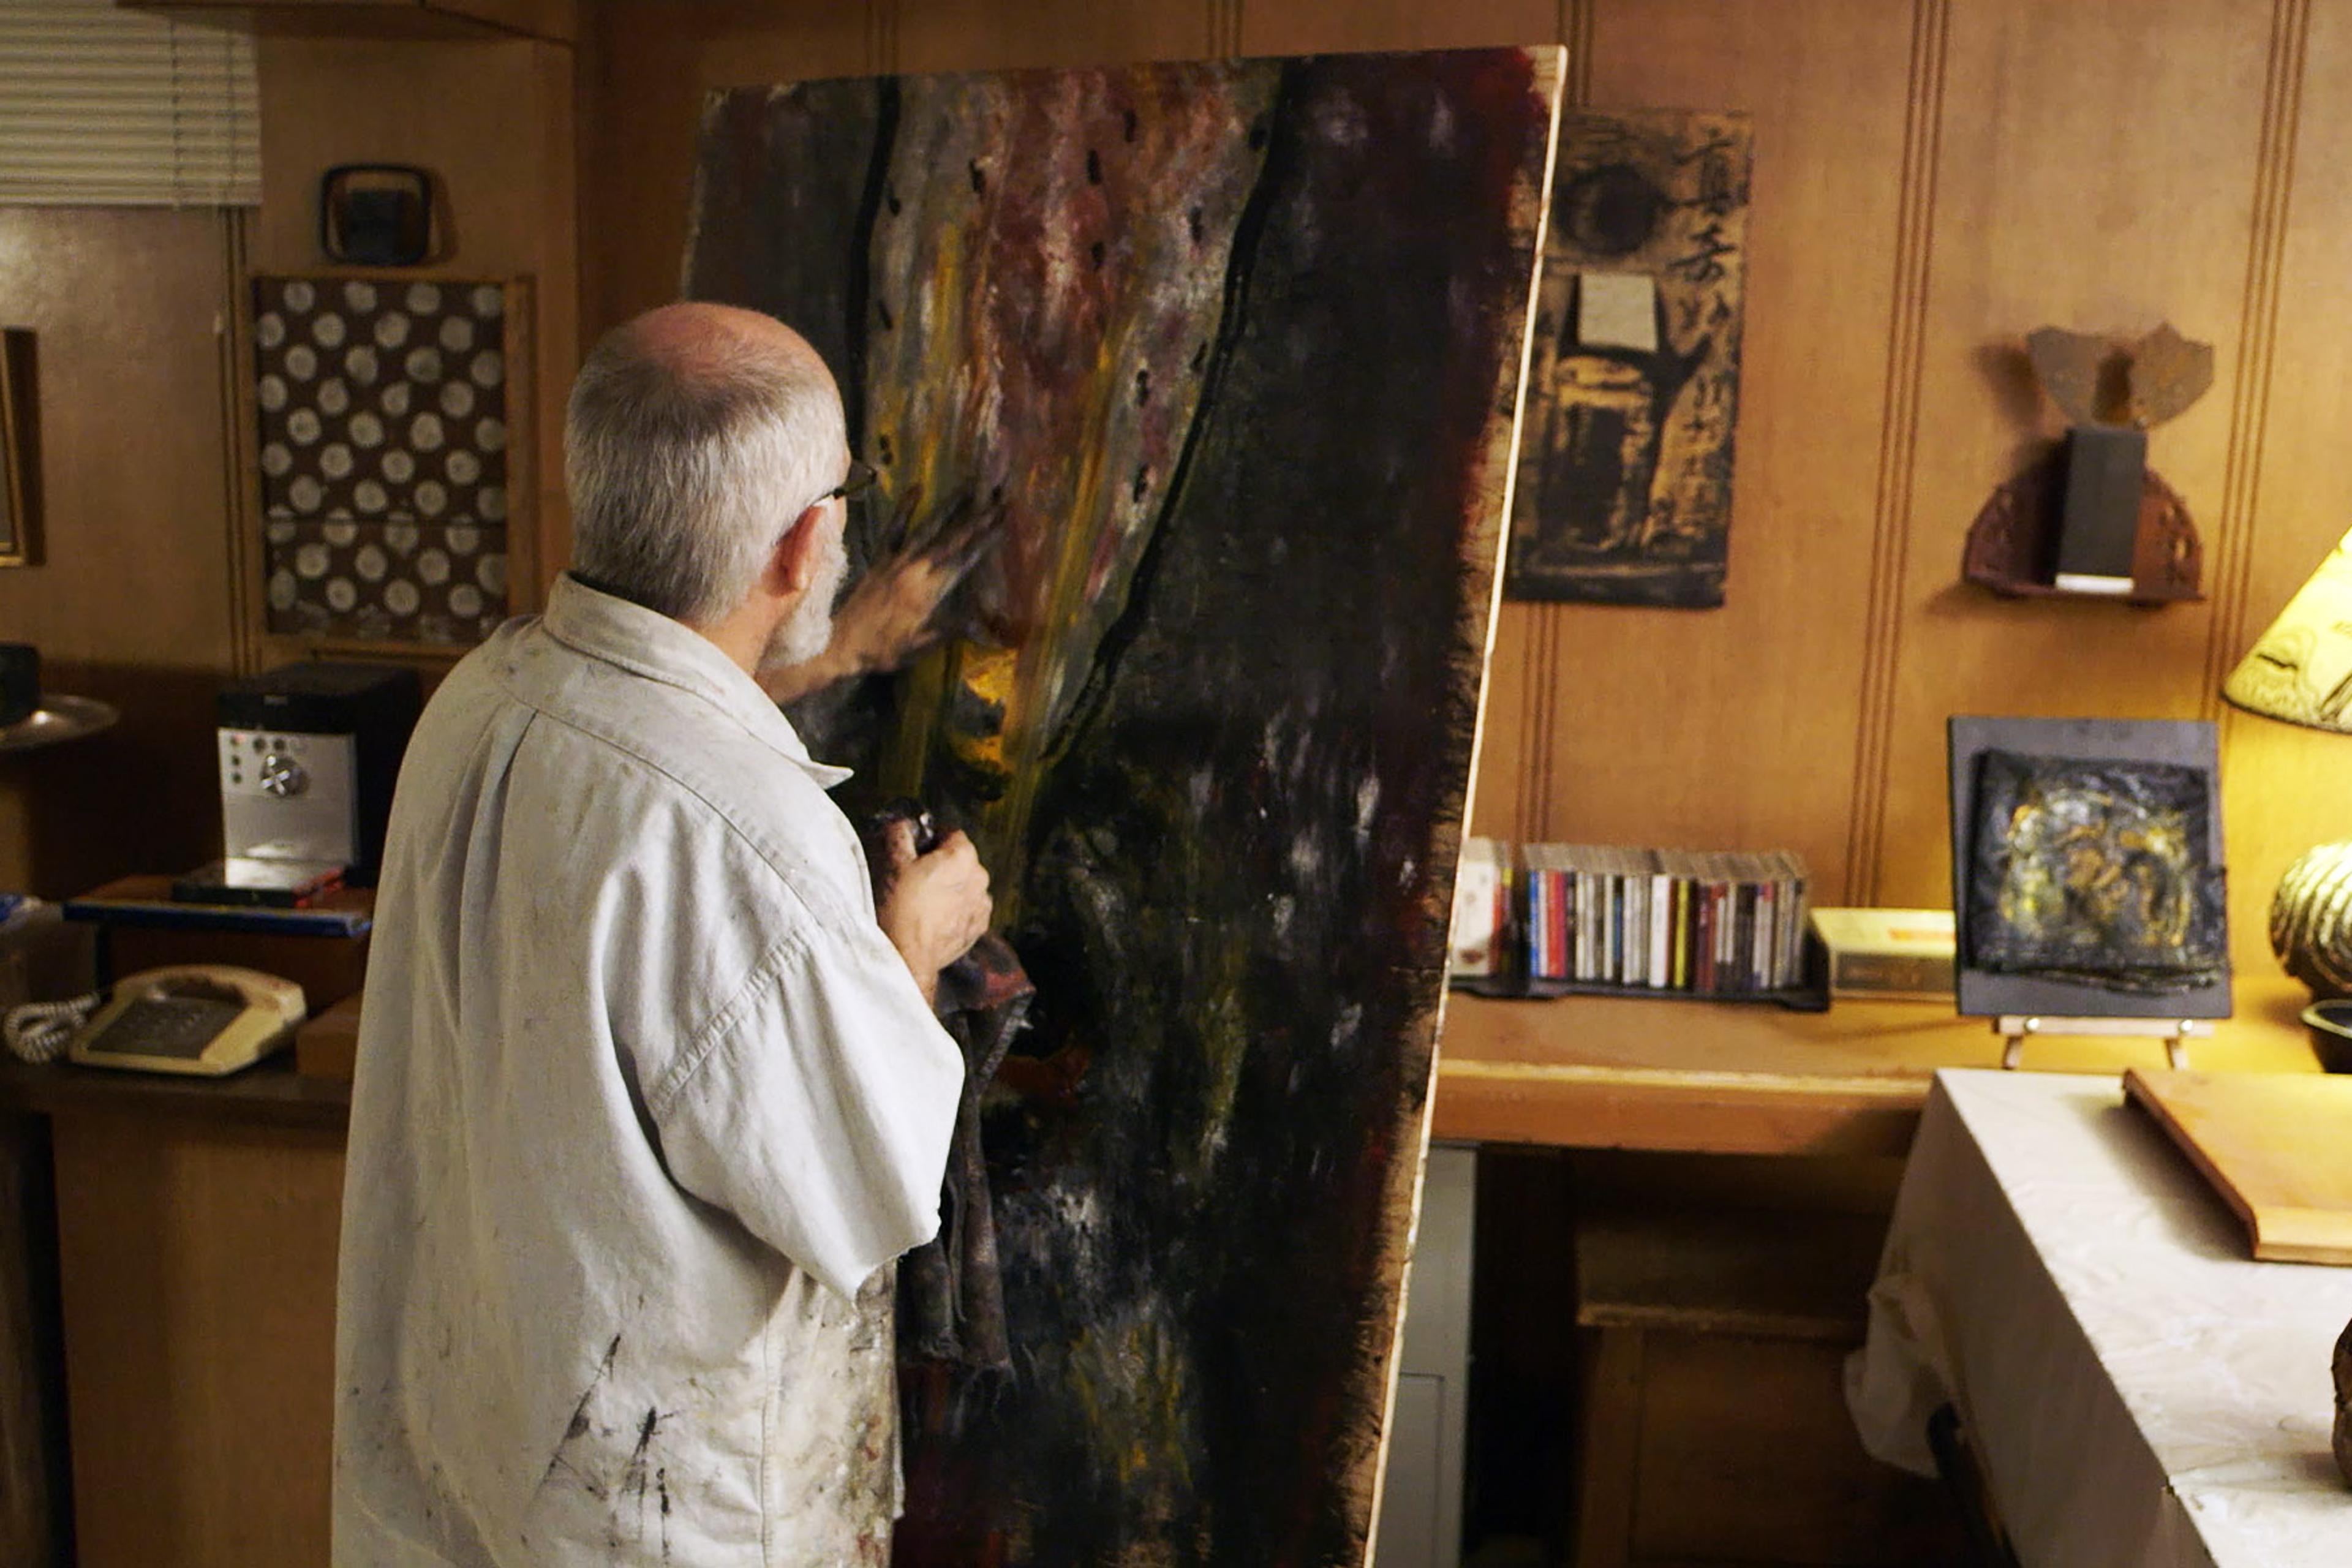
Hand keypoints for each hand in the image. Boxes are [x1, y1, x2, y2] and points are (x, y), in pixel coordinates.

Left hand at [757, 487, 1003, 705]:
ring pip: (927, 527)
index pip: (964, 561)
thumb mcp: (920, 646)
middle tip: (996, 498)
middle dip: (977, 518)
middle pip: (952, 539)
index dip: (986, 541)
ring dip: (949, 506)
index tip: (1004, 522)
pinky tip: (916, 487)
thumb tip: (982, 624)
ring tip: (967, 486)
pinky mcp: (880, 558)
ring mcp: (896, 560)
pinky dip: (904, 507)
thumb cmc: (883, 651)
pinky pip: (893, 528)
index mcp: (928, 592)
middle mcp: (915, 569)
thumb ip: (950, 630)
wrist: (840, 644)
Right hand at [877, 825, 991, 1001]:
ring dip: (949, 888)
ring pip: (965, 885)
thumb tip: (902, 823)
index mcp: (963, 855)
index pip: (951, 833)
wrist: (908, 956)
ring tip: (923, 902)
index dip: (931, 840)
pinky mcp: (978, 928)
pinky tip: (934, 918)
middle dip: (941, 865)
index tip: (916, 852)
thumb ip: (899, 833)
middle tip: (915, 878)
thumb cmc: (900, 907)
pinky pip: (967, 909)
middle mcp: (980, 877)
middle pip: (960, 860)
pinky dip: (955, 910)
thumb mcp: (893, 862)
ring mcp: (982, 905)